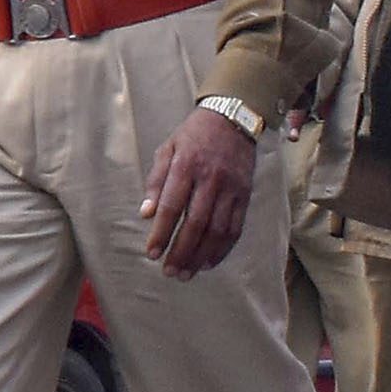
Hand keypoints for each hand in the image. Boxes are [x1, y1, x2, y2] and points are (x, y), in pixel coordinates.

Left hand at [136, 105, 261, 279]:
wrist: (232, 119)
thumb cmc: (192, 136)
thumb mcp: (166, 149)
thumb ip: (155, 182)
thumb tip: (145, 214)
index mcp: (186, 166)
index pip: (172, 206)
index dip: (161, 233)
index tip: (152, 254)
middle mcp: (210, 179)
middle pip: (196, 223)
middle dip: (182, 252)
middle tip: (170, 272)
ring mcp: (231, 188)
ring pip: (218, 230)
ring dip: (202, 255)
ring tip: (188, 272)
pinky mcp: (245, 195)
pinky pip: (236, 227)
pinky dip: (223, 248)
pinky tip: (210, 261)